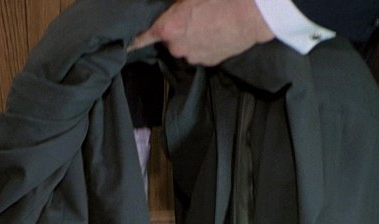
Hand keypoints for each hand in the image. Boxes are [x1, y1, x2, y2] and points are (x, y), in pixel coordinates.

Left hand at [129, 0, 273, 65]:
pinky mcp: (208, 62)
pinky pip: (200, 52)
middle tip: (192, 15)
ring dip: (191, 37)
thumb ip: (173, 6)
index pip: (141, 38)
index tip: (125, 45)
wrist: (252, 14)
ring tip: (208, 22)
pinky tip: (216, 31)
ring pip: (185, 46)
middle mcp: (176, 47)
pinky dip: (204, 44)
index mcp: (168, 28)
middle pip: (168, 39)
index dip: (134, 40)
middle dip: (176, 30)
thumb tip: (169, 8)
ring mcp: (193, 56)